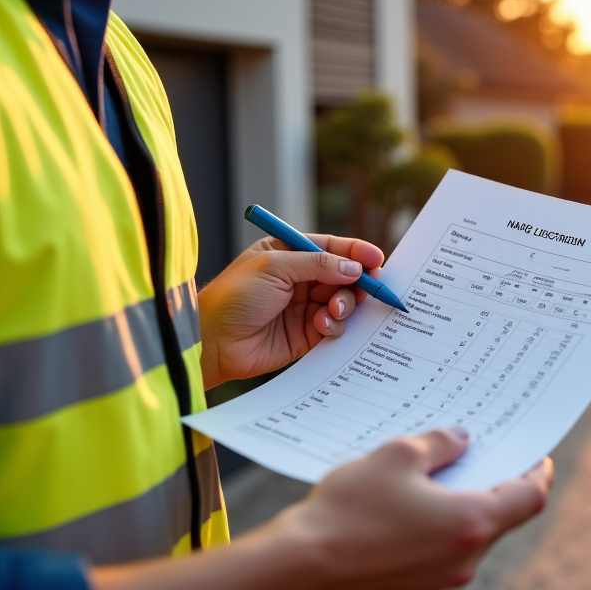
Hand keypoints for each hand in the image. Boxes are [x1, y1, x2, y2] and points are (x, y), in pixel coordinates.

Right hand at [89, 429, 551, 589]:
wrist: (299, 569)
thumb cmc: (346, 511)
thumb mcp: (396, 456)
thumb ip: (440, 443)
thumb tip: (462, 439)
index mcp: (471, 524)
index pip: (530, 497)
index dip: (538, 471)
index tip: (536, 454)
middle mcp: (465, 561)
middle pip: (500, 518)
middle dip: (492, 484)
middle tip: (477, 454)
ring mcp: (442, 583)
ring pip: (467, 537)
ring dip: (459, 507)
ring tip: (432, 476)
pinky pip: (440, 555)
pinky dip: (435, 530)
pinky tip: (407, 508)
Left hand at [197, 234, 384, 388]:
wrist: (213, 341)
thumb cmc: (235, 297)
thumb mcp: (276, 267)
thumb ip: (318, 264)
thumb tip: (354, 268)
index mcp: (288, 253)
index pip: (330, 248)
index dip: (355, 253)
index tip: (377, 259)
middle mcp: (298, 279)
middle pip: (343, 275)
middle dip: (357, 281)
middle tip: (367, 287)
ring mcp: (302, 307)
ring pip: (342, 301)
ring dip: (345, 303)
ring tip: (333, 309)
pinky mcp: (305, 334)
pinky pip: (334, 325)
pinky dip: (335, 324)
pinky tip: (322, 324)